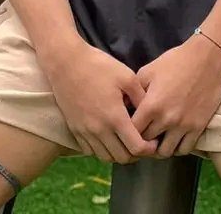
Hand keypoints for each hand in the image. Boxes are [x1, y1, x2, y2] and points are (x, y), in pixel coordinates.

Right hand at [43, 37, 158, 164]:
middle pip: (122, 158)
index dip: (149, 148)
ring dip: (118, 154)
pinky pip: (90, 151)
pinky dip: (102, 150)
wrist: (66, 63)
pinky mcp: (74, 130)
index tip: (154, 141)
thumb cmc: (98, 66)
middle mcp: (100, 130)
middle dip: (136, 154)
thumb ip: (141, 98)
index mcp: (115, 118)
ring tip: (125, 141)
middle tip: (142, 142)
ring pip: (105, 157)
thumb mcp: (126, 76)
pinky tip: (108, 137)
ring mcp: (85, 132)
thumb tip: (150, 113)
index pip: (136, 148)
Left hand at [130, 34, 220, 157]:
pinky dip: (177, 147)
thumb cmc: (174, 62)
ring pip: (165, 152)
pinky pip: (184, 150)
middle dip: (141, 140)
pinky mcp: (198, 128)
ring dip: (159, 148)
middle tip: (142, 135)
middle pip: (147, 143)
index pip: (132, 132)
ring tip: (158, 139)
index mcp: (151, 105)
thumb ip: (134, 92)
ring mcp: (183, 125)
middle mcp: (166, 119)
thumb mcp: (148, 71)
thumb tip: (123, 108)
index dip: (128, 132)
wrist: (206, 59)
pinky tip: (173, 138)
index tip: (128, 129)